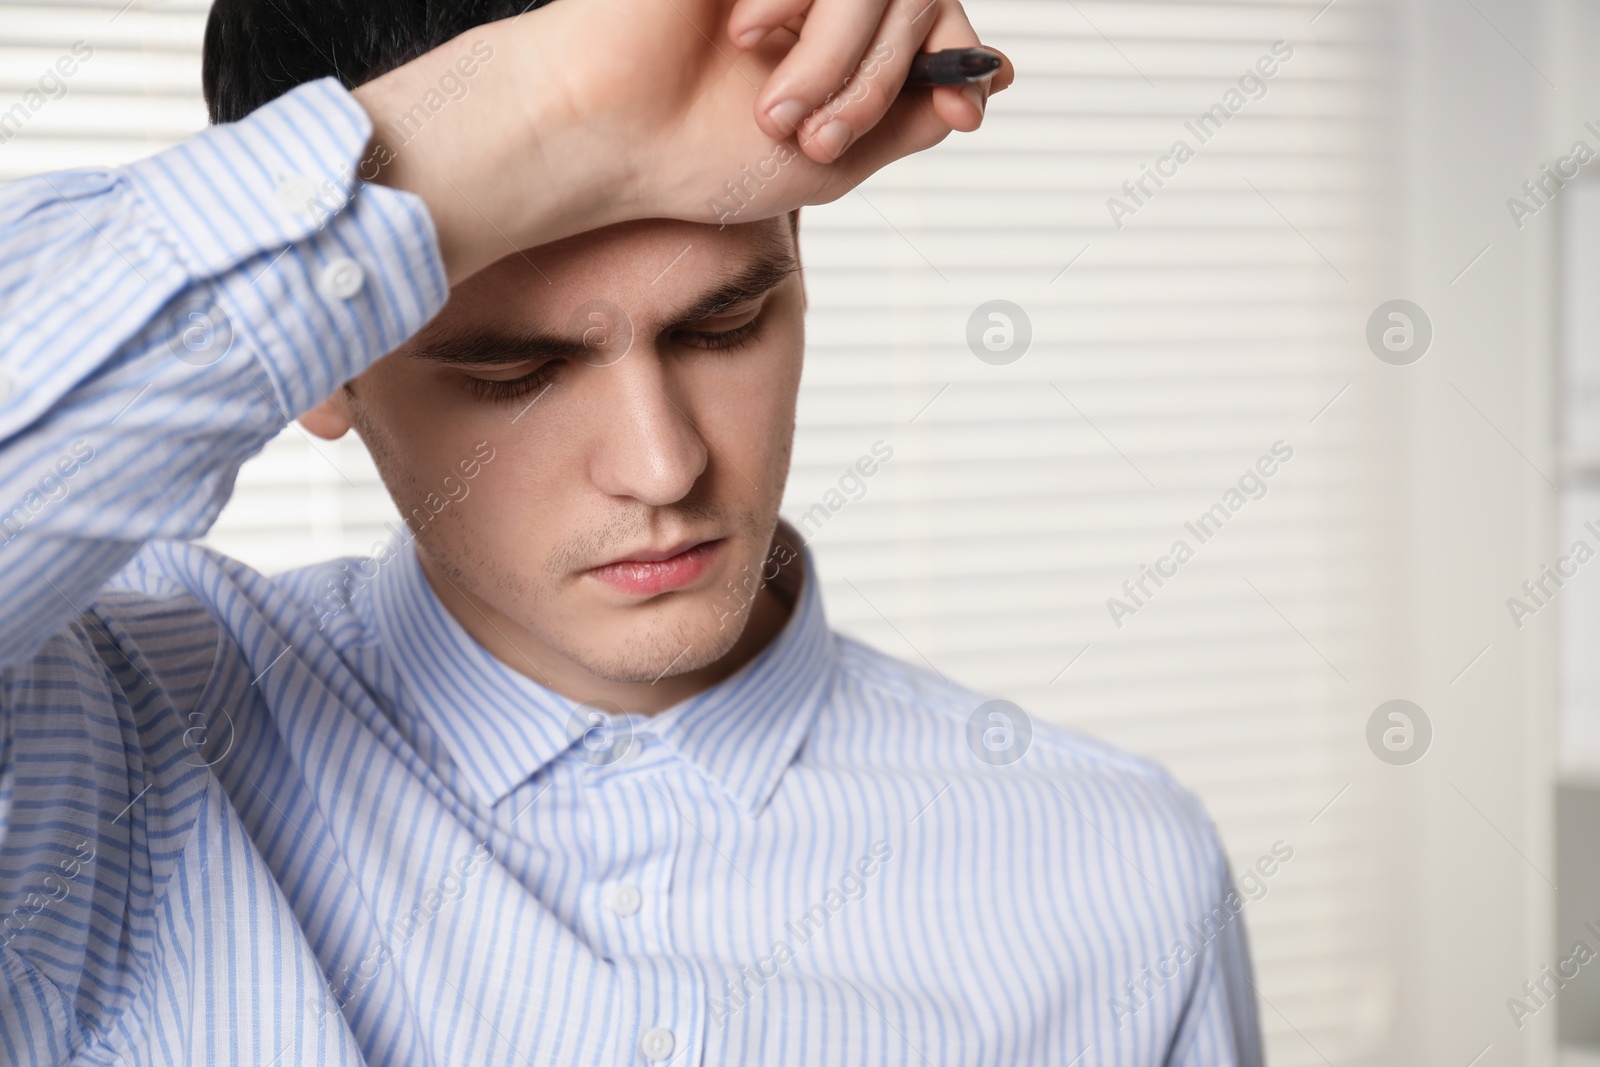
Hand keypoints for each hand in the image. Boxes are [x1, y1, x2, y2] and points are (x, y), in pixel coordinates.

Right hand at [353, 0, 1010, 284]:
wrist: (602, 136)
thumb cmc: (696, 156)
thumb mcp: (832, 159)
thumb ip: (909, 118)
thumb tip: (992, 79)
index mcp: (837, 32)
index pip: (933, 13)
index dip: (961, 56)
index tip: (965, 112)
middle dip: (881, 77)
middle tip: (821, 138)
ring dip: (840, 56)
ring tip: (775, 111)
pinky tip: (744, 36)